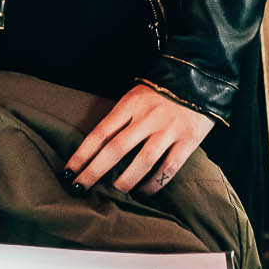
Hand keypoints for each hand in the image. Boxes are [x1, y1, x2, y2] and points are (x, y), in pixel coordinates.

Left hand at [64, 82, 213, 196]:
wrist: (200, 78)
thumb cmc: (162, 91)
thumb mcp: (136, 96)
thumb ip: (121, 117)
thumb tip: (98, 148)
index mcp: (130, 104)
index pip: (100, 132)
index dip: (83, 154)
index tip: (69, 171)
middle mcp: (147, 117)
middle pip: (115, 149)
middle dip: (94, 171)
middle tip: (80, 187)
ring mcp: (168, 130)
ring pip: (142, 161)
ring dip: (125, 180)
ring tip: (115, 190)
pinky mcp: (187, 141)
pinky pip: (168, 167)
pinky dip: (154, 183)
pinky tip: (144, 190)